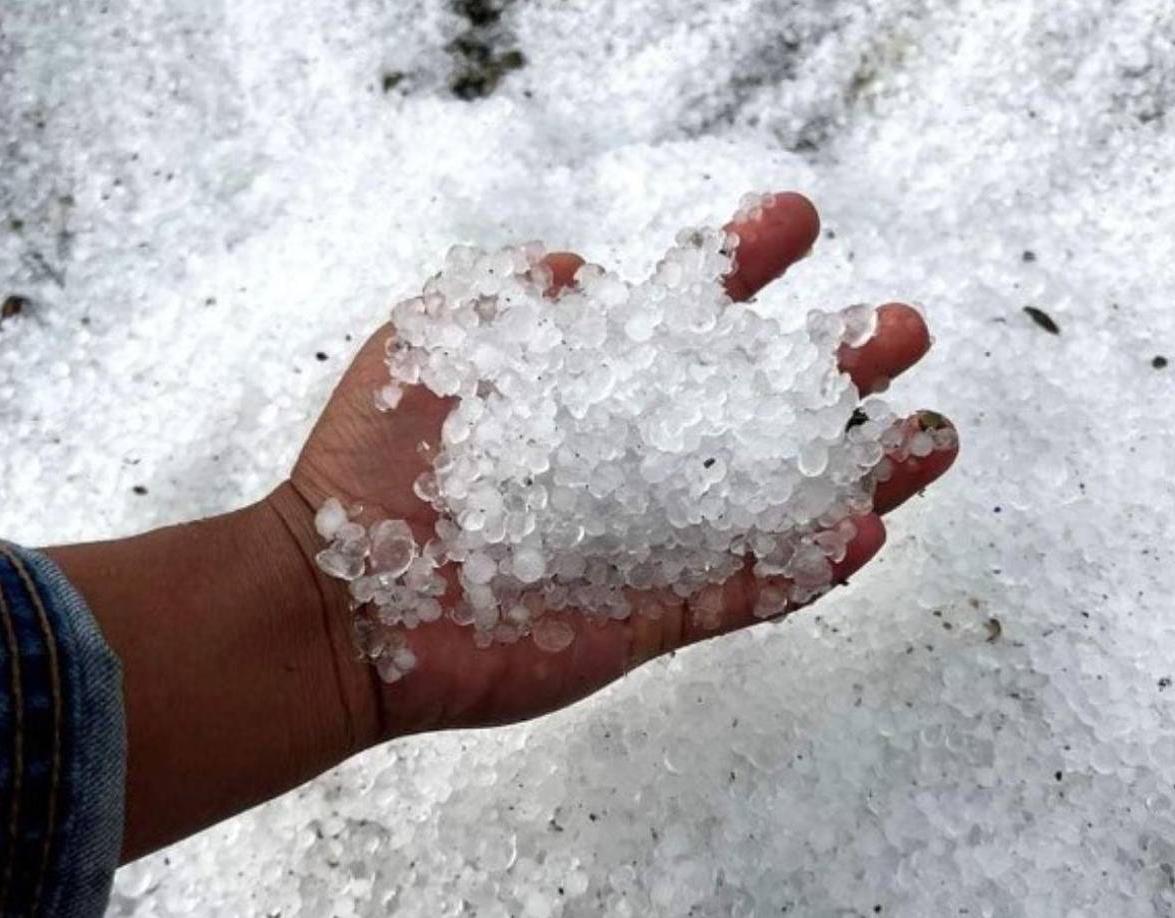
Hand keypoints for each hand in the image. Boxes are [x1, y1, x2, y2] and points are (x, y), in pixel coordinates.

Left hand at [269, 192, 959, 739]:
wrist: (350, 594)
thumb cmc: (378, 461)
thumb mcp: (435, 343)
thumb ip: (510, 295)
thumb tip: (579, 269)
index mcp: (591, 381)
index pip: (682, 311)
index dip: (742, 262)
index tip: (795, 220)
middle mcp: (634, 453)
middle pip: (753, 400)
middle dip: (830, 361)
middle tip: (898, 327)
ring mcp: (649, 535)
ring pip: (773, 498)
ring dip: (852, 468)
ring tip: (930, 436)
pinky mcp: (647, 615)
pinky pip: (744, 592)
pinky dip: (803, 569)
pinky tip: (864, 535)